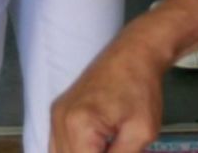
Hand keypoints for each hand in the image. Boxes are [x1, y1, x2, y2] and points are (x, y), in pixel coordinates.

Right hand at [51, 36, 166, 152]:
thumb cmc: (142, 89)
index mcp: (79, 126)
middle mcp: (59, 121)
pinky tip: (93, 149)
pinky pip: (57, 146)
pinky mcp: (58, 112)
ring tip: (107, 147)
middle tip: (116, 148)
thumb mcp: (141, 133)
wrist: (134, 54)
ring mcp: (55, 116)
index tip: (119, 152)